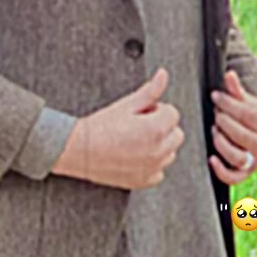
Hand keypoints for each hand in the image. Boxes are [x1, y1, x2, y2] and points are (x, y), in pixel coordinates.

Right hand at [52, 66, 183, 189]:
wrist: (79, 150)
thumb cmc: (99, 128)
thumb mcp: (126, 105)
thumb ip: (150, 91)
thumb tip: (163, 76)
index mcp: (155, 129)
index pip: (173, 113)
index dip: (156, 110)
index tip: (143, 113)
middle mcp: (157, 150)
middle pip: (176, 134)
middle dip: (162, 127)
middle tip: (140, 126)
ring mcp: (151, 167)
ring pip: (170, 153)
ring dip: (160, 146)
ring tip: (136, 141)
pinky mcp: (144, 181)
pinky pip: (159, 171)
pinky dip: (151, 164)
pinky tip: (135, 156)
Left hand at [209, 69, 256, 185]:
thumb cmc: (252, 114)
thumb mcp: (248, 101)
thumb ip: (237, 90)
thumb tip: (229, 74)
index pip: (247, 114)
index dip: (228, 104)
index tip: (215, 96)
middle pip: (241, 135)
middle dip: (223, 121)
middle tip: (215, 113)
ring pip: (237, 156)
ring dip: (220, 142)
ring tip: (214, 130)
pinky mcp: (246, 173)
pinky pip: (233, 178)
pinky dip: (220, 170)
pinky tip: (211, 158)